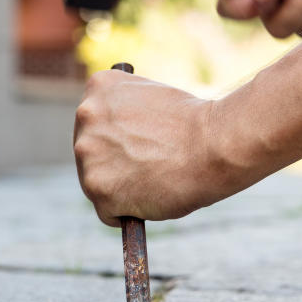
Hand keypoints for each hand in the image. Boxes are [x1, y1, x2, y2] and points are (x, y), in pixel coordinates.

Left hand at [73, 70, 225, 225]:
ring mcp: (88, 154)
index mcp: (100, 87)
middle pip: (89, 151)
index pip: (95, 120)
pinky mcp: (98, 189)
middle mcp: (86, 116)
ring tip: (152, 184)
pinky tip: (148, 203)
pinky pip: (107, 213)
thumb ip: (128, 115)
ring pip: (95, 183)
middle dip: (112, 164)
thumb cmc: (197, 125)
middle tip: (142, 172)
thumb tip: (120, 144)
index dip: (117, 137)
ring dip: (119, 190)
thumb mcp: (154, 99)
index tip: (134, 147)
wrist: (215, 144)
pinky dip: (125, 214)